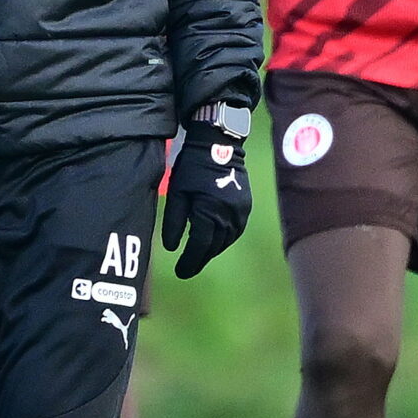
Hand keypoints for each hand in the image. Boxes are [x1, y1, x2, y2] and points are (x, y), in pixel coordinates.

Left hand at [160, 120, 250, 278]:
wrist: (219, 144)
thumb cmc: (192, 166)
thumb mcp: (177, 192)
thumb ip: (174, 221)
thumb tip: (172, 248)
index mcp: (209, 212)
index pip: (200, 245)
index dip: (189, 261)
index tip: (180, 273)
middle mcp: (229, 216)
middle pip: (214, 246)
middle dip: (200, 259)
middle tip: (187, 269)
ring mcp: (241, 212)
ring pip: (226, 241)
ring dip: (212, 251)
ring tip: (198, 257)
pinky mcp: (245, 207)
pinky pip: (234, 231)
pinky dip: (223, 239)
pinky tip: (213, 241)